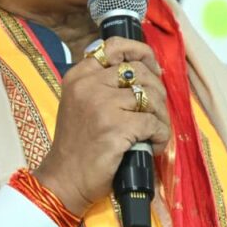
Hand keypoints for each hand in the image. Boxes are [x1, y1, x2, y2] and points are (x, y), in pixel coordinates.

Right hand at [34, 36, 169, 216]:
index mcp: (80, 75)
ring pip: (151, 97)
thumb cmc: (77, 145)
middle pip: (140, 72)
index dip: (141, 53)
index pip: (115, 47)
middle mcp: (89, 85)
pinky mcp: (116, 128)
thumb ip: (102, 84)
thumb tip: (145, 72)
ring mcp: (102, 105)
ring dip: (161, 116)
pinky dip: (161, 136)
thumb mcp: (80, 104)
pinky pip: (154, 123)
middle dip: (157, 92)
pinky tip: (154, 145)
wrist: (65, 179)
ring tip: (155, 131)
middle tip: (155, 112)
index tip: (152, 70)